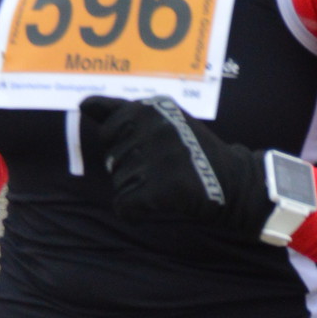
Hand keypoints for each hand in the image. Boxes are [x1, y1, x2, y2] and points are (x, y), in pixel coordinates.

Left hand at [81, 96, 269, 236]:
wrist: (233, 182)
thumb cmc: (191, 151)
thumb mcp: (161, 120)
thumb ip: (120, 111)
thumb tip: (83, 104)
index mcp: (153, 107)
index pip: (108, 131)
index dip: (125, 147)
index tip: (153, 150)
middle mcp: (156, 126)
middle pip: (112, 159)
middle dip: (131, 170)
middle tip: (164, 169)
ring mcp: (161, 156)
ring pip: (119, 184)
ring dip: (138, 190)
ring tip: (167, 184)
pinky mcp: (164, 187)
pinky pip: (125, 206)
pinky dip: (135, 212)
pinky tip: (157, 204)